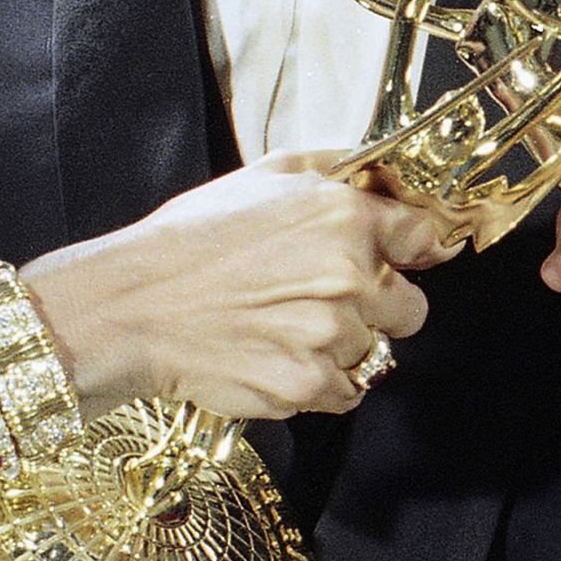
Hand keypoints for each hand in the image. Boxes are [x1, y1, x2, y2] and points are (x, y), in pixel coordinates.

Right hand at [27, 158, 438, 420]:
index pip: (424, 238)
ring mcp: (330, 335)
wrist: (135, 304)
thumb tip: (384, 171)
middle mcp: (349, 275)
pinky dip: (320, 384)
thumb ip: (335, 166)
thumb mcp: (265, 173)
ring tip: (283, 327)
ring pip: (374, 352)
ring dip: (342, 347)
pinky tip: (277, 356)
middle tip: (325, 301)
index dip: (415, 251)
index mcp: (344, 216)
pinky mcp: (307, 385)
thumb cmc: (193, 236)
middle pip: (411, 307)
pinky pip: (346, 394)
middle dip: (380, 307)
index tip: (407, 259)